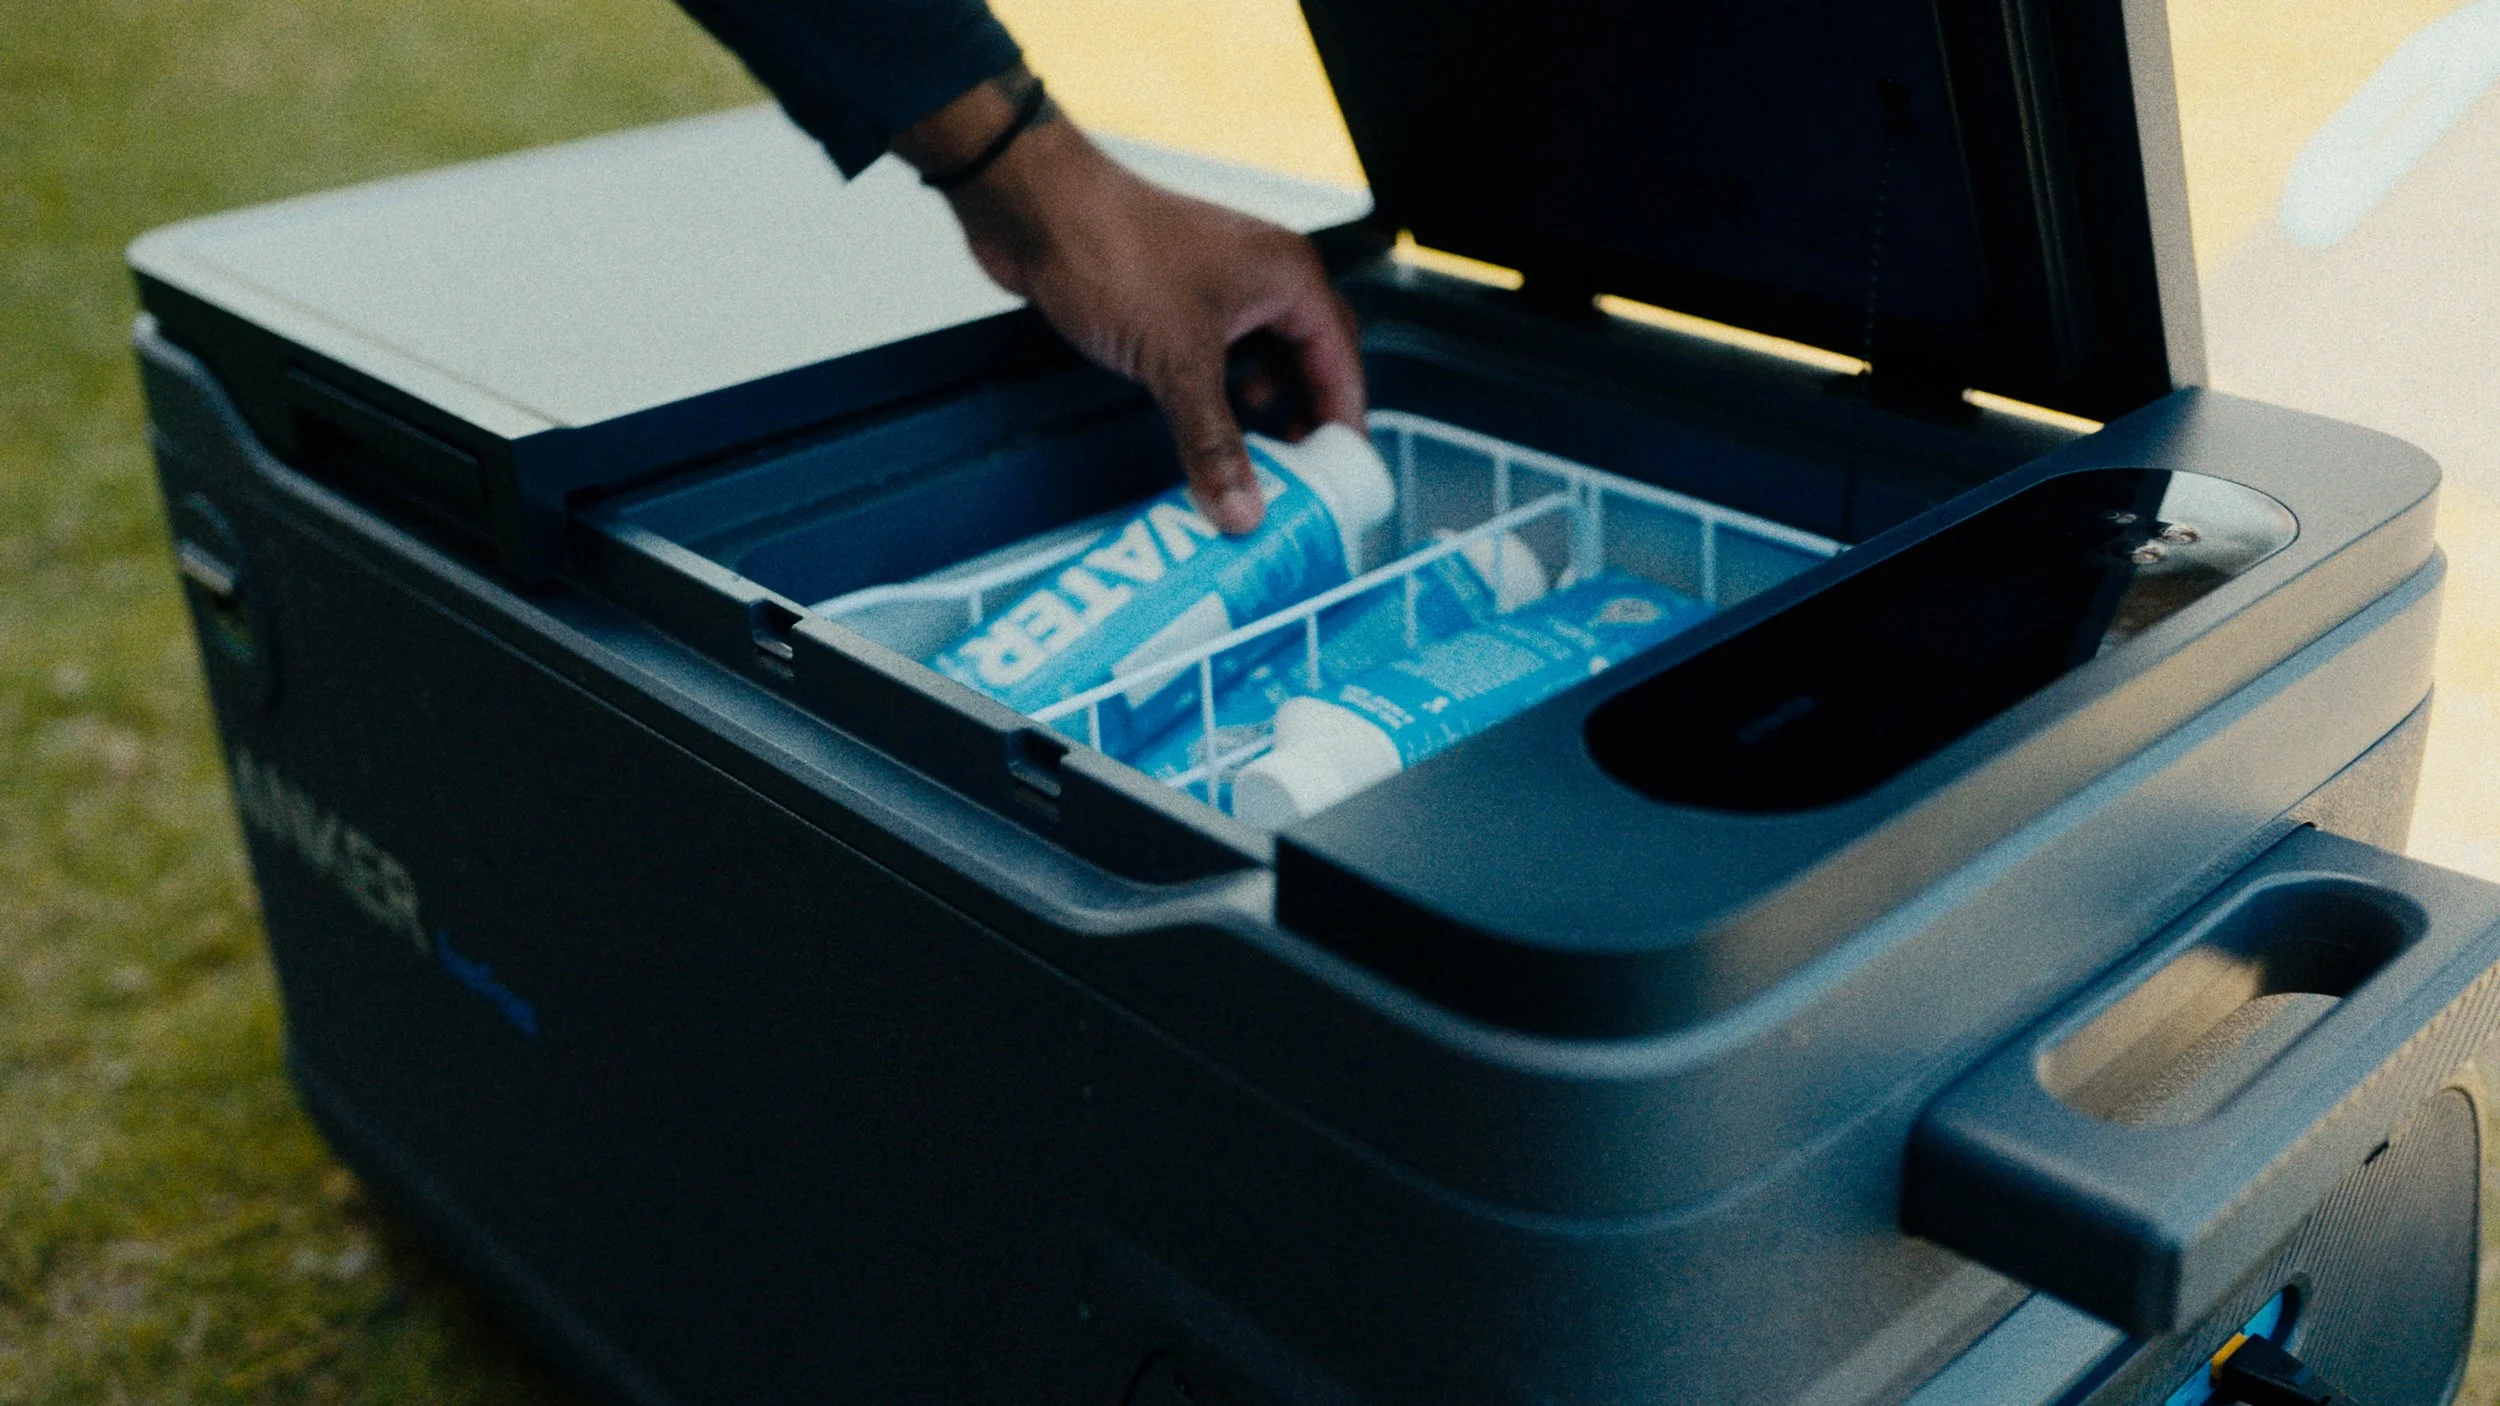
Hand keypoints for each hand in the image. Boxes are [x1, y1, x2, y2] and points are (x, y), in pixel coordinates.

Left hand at [897, 71, 1366, 533]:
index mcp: (1288, 278)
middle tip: (1295, 474)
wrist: (1036, 208)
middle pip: (1308, 360)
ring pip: (1261, 356)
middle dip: (1302, 417)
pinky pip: (1217, 353)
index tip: (1339, 477)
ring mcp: (1220, 284)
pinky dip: (1218, 390)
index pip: (1342, 361)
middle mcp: (1263, 277)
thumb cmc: (1115, 252)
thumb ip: (1213, 442)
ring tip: (1247, 452)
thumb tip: (1242, 509)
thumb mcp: (1176, 364)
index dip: (1343, 422)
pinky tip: (1200, 418)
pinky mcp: (1177, 296)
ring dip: (1258, 406)